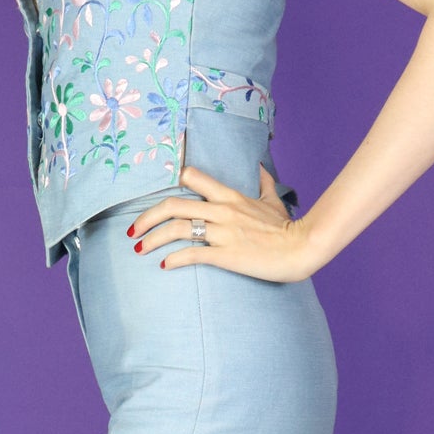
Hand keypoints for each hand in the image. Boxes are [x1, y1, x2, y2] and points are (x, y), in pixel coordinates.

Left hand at [126, 164, 317, 282]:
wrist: (302, 248)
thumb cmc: (287, 227)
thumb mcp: (274, 201)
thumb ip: (264, 183)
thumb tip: (260, 167)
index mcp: (229, 196)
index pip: (192, 177)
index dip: (168, 185)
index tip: (152, 195)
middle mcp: (221, 210)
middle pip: (172, 205)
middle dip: (146, 218)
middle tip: (132, 230)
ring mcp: (222, 232)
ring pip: (177, 229)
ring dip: (153, 239)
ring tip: (139, 248)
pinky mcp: (225, 255)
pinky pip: (192, 254)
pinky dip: (173, 259)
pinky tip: (163, 265)